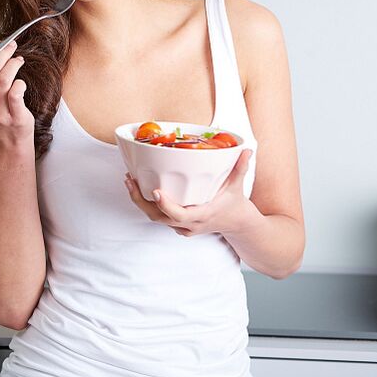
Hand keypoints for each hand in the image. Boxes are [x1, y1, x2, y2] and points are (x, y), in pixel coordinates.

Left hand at [123, 149, 257, 236]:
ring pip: (155, 218)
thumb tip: (247, 150)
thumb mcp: (238, 185)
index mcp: (203, 215)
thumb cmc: (234, 202)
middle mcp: (190, 224)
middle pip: (159, 217)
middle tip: (131, 181)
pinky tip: (138, 188)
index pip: (181, 215)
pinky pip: (158, 217)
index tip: (156, 192)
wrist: (236, 224)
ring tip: (129, 181)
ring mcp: (182, 227)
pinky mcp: (177, 226)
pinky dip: (146, 205)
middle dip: (141, 201)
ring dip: (139, 201)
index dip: (166, 205)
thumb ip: (241, 167)